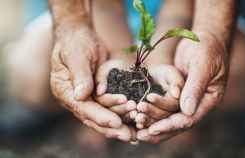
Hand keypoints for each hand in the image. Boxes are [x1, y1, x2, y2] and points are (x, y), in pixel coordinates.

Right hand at [50, 25, 134, 141]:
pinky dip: (122, 115)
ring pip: (104, 115)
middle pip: (93, 118)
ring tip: (136, 130)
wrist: (79, 35)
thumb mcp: (76, 55)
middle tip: (130, 136)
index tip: (116, 123)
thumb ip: (79, 74)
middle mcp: (75, 99)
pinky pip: (111, 108)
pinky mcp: (98, 95)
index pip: (83, 108)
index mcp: (64, 91)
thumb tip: (81, 96)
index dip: (100, 116)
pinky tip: (135, 123)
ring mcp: (87, 98)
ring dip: (120, 122)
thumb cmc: (75, 42)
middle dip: (112, 128)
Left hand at [137, 31, 228, 142]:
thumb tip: (186, 111)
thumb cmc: (207, 48)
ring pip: (169, 117)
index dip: (171, 125)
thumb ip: (195, 87)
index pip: (189, 119)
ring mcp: (188, 99)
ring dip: (153, 122)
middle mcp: (198, 103)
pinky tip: (139, 115)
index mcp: (209, 100)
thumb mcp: (202, 65)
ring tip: (136, 128)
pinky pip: (165, 106)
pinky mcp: (178, 94)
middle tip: (140, 136)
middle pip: (178, 123)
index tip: (154, 129)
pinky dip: (153, 112)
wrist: (205, 38)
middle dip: (159, 129)